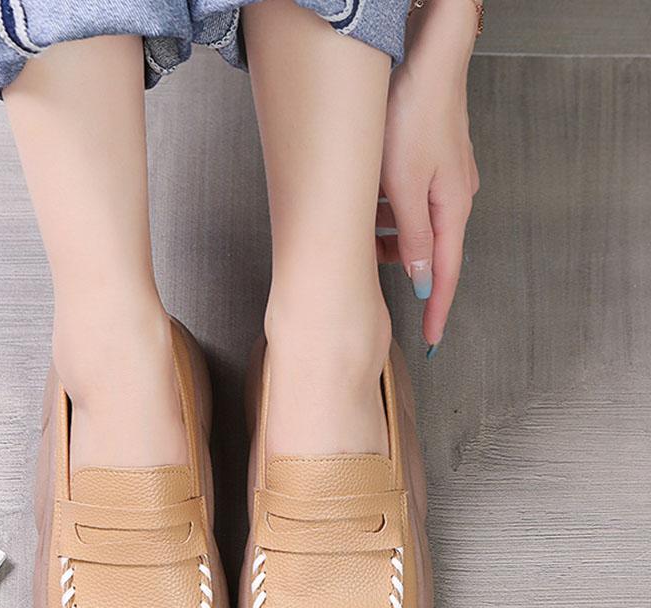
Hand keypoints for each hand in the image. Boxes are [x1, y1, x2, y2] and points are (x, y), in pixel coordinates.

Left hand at [378, 0, 479, 352]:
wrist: (426, 60)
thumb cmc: (415, 115)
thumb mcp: (405, 187)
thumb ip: (415, 238)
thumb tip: (425, 279)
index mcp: (452, 210)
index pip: (446, 276)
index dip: (438, 311)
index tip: (432, 340)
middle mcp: (455, 198)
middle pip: (428, 251)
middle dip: (401, 267)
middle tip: (371, 276)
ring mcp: (445, 180)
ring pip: (414, 226)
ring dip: (388, 234)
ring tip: (359, 227)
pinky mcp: (431, 164)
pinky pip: (410, 202)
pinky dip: (390, 210)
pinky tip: (370, 200)